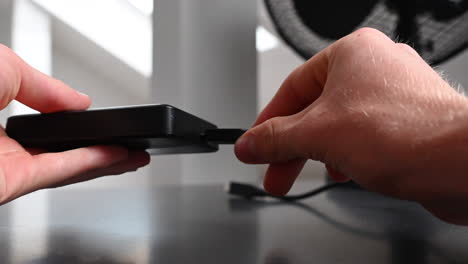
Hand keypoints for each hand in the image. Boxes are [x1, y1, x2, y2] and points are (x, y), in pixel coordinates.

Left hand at [0, 45, 149, 203]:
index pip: (47, 130)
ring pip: (68, 169)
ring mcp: (7, 168)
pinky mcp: (11, 184)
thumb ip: (46, 86)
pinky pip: (61, 172)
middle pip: (65, 154)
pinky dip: (94, 163)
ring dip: (108, 162)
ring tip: (137, 156)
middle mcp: (4, 148)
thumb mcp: (6, 67)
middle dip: (104, 152)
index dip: (80, 128)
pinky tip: (118, 156)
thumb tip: (80, 102)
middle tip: (133, 147)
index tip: (105, 122)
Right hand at [235, 28, 467, 224]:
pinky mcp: (406, 121)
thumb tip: (249, 144)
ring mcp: (393, 95)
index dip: (268, 121)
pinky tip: (345, 172)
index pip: (292, 87)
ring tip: (309, 174)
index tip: (255, 144)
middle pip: (314, 110)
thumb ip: (275, 139)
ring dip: (318, 153)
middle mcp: (374, 69)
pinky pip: (362, 137)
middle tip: (273, 171)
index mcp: (351, 54)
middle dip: (291, 147)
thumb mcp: (317, 135)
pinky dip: (345, 155)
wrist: (462, 163)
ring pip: (338, 125)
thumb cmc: (406, 133)